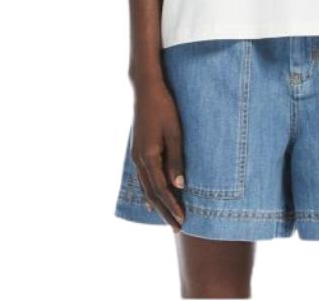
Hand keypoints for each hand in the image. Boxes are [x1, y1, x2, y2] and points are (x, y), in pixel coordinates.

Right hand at [131, 81, 185, 231]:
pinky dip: (148, 191)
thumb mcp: (175, 132)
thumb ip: (176, 159)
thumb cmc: (164, 108)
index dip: (171, 206)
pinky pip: (142, 177)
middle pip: (151, 193)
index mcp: (148, 157)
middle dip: (164, 211)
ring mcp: (136, 155)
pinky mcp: (138, 150)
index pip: (161, 189)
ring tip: (166, 218)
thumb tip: (179, 185)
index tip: (182, 221)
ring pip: (145, 187)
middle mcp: (139, 160)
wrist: (145, 90)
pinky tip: (150, 198)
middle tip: (177, 228)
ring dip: (156, 204)